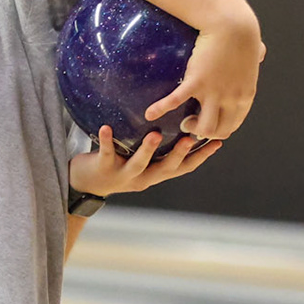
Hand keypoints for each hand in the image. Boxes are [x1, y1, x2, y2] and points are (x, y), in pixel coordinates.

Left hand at [69, 126, 223, 198]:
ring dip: (148, 149)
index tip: (219, 142)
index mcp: (154, 174)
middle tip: (192, 138)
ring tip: (155, 134)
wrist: (84, 184)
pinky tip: (106, 127)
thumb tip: (176, 119)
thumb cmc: (117, 164)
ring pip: (139, 164)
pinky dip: (107, 140)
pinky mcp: (103, 168)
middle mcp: (142, 178)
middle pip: (166, 169)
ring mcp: (123, 174)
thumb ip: (158, 147)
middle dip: (180, 154)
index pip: (184, 167)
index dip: (201, 156)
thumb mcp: (141, 159)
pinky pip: (106, 153)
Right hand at [144, 12, 264, 140]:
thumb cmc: (243, 33)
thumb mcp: (254, 52)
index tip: (208, 125)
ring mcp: (214, 92)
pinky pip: (176, 101)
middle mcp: (231, 99)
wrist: (232, 23)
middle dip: (205, 133)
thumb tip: (260, 52)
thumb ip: (256, 57)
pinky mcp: (196, 81)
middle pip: (219, 131)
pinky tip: (149, 114)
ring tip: (184, 122)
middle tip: (193, 124)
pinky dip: (160, 109)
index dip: (219, 130)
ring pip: (204, 128)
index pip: (232, 125)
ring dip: (192, 128)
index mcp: (244, 95)